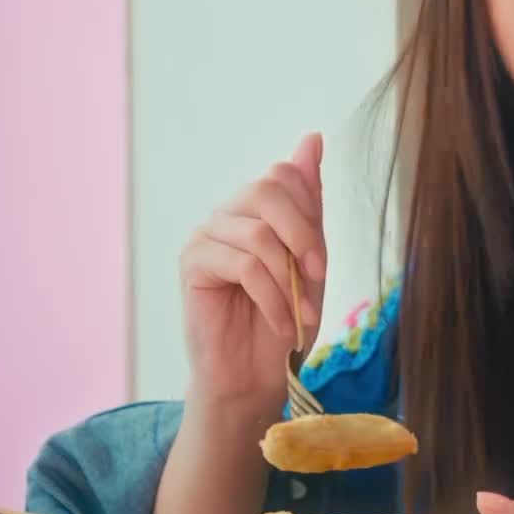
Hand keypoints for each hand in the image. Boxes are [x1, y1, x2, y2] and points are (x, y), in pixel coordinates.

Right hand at [177, 132, 327, 408]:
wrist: (255, 376)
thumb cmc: (286, 319)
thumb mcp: (310, 259)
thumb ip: (309, 202)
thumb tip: (311, 137)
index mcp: (258, 209)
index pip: (284, 174)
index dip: (308, 214)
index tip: (321, 263)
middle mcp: (229, 214)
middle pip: (268, 188)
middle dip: (302, 235)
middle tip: (315, 278)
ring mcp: (207, 236)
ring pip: (259, 234)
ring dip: (288, 281)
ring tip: (299, 313)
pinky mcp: (193, 263)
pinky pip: (242, 265)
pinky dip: (271, 298)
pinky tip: (280, 323)